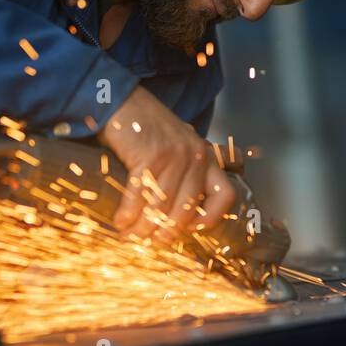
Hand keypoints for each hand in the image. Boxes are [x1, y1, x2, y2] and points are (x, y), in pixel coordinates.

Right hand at [98, 86, 235, 241]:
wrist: (122, 101)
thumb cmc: (147, 129)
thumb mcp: (177, 147)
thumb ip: (184, 173)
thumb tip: (176, 216)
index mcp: (206, 157)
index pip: (225, 195)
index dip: (210, 218)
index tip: (190, 230)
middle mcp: (195, 157)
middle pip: (187, 209)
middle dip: (166, 232)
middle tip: (150, 243)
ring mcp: (174, 156)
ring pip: (162, 206)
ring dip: (143, 227)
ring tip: (129, 237)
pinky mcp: (150, 155)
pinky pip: (140, 195)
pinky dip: (128, 213)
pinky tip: (120, 222)